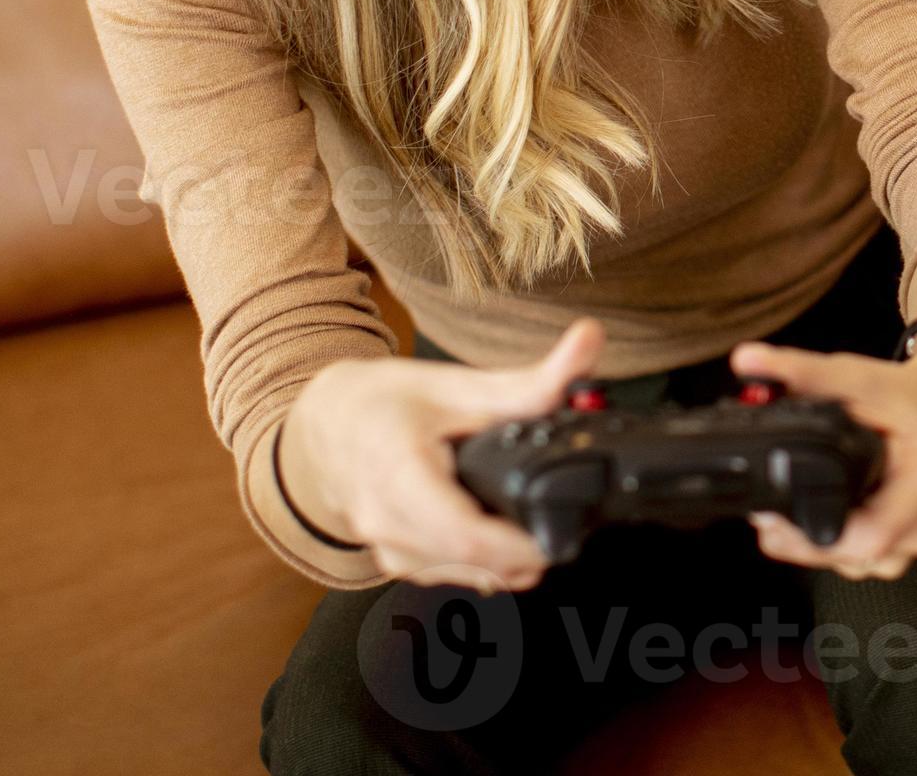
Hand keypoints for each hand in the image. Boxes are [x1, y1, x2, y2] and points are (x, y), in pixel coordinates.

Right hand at [281, 319, 604, 591]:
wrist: (326, 425)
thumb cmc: (385, 403)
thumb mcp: (459, 385)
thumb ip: (531, 380)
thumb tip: (589, 341)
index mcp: (399, 474)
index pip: (465, 537)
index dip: (520, 547)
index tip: (562, 537)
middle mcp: (386, 521)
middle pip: (473, 564)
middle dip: (526, 553)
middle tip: (565, 524)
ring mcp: (386, 549)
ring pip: (465, 577)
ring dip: (506, 561)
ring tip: (531, 520)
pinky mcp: (395, 563)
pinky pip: (450, 574)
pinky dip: (481, 561)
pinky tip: (497, 530)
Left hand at [728, 333, 916, 579]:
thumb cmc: (915, 397)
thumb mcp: (860, 377)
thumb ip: (801, 371)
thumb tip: (747, 360)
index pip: (868, 539)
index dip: (814, 539)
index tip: (777, 519)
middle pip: (852, 558)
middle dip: (802, 540)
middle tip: (769, 512)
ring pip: (854, 564)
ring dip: (818, 543)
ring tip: (799, 506)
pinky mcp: (906, 546)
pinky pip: (862, 558)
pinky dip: (836, 539)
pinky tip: (823, 513)